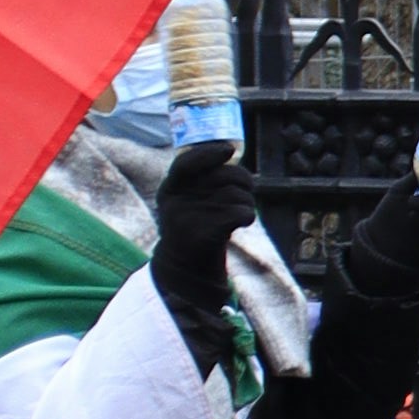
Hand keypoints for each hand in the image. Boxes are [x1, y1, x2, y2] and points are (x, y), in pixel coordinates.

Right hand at [148, 142, 255, 319]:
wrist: (185, 269)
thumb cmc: (194, 225)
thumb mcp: (188, 200)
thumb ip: (202, 179)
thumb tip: (229, 152)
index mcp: (169, 190)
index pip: (185, 164)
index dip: (207, 154)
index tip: (228, 150)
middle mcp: (175, 202)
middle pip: (221, 176)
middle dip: (243, 179)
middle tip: (249, 187)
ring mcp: (188, 219)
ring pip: (234, 194)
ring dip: (248, 200)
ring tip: (244, 208)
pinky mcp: (204, 235)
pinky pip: (238, 213)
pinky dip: (248, 214)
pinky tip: (245, 220)